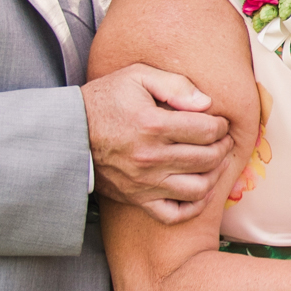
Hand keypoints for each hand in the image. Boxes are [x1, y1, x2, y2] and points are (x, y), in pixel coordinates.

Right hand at [85, 63, 233, 224]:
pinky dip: (194, 206)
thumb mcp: (137, 77)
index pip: (207, 131)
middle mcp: (151, 157)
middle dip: (223, 147)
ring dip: (215, 175)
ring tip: (215, 162)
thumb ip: (175, 85)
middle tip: (222, 140)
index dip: (221, 125)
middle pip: (208, 159)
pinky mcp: (137, 199)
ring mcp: (145, 182)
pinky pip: (174, 214)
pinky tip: (199, 191)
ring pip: (198, 189)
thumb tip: (208, 103)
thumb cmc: (104, 101)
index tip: (219, 122)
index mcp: (153, 125)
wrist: (67, 134)